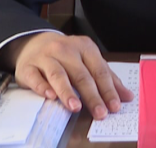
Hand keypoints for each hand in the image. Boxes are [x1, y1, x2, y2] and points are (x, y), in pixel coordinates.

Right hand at [2, 33, 133, 119]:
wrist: (35, 43)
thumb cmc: (65, 55)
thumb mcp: (88, 60)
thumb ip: (107, 78)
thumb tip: (127, 96)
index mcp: (84, 47)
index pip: (99, 70)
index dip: (108, 89)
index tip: (115, 106)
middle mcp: (65, 50)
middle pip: (81, 74)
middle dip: (92, 95)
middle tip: (99, 112)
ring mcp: (45, 57)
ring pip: (58, 74)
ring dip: (67, 92)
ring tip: (76, 107)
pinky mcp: (28, 67)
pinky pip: (35, 77)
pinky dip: (42, 87)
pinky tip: (50, 96)